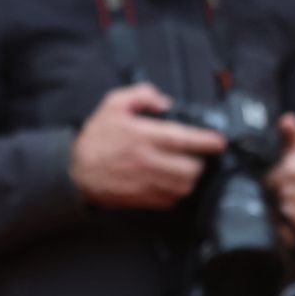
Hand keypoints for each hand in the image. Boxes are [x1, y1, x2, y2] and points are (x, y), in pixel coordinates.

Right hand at [69, 83, 225, 209]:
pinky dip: (177, 192)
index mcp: (142, 136)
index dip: (206, 140)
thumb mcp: (112, 104)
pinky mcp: (143, 199)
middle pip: (190, 168)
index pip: (183, 139)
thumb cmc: (96, 138)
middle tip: (196, 155)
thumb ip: (140, 95)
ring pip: (184, 186)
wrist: (76, 170)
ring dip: (190, 177)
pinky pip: (172, 200)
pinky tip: (170, 181)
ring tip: (185, 168)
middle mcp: (147, 161)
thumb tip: (164, 101)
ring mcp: (146, 183)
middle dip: (199, 161)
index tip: (218, 141)